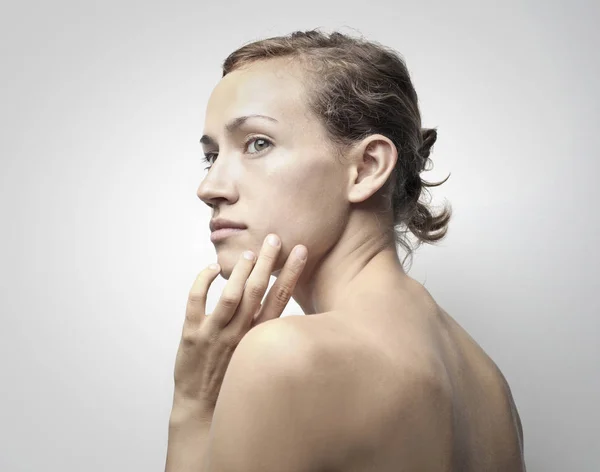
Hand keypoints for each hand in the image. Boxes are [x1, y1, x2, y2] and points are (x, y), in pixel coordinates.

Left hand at [171, 234, 307, 418]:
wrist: (202, 408)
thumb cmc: (232, 380)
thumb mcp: (255, 354)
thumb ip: (263, 328)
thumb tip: (274, 300)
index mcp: (258, 338)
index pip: (280, 300)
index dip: (291, 274)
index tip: (299, 251)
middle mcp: (239, 334)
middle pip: (258, 291)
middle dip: (267, 262)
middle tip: (274, 238)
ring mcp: (214, 334)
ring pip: (231, 295)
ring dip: (240, 270)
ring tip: (248, 251)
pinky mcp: (192, 335)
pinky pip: (196, 301)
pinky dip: (203, 281)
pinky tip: (211, 269)